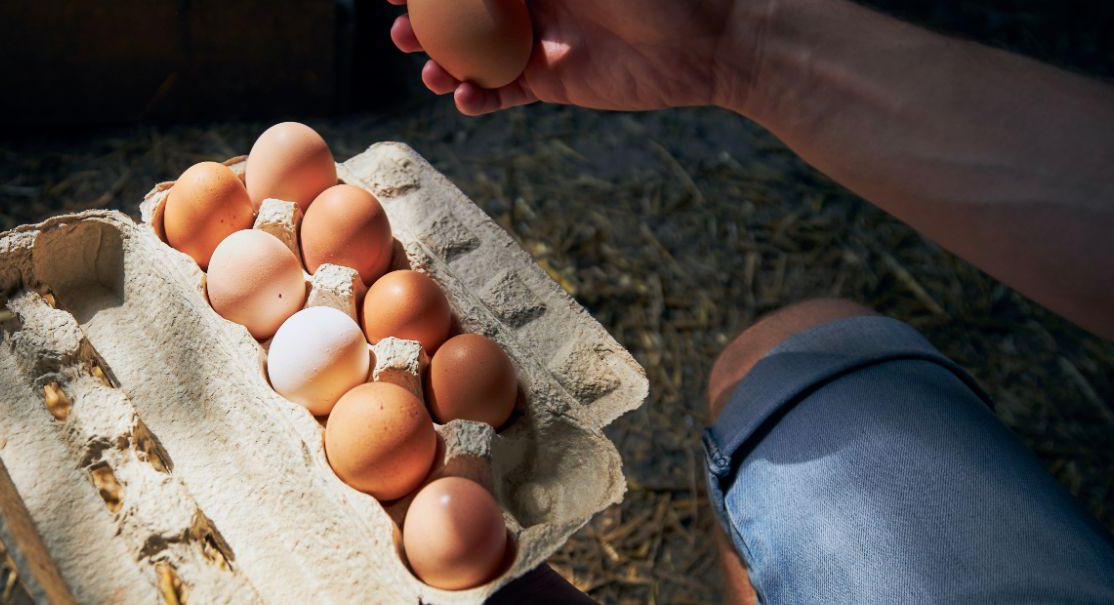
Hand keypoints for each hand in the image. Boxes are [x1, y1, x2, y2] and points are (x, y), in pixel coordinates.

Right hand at [388, 0, 738, 114]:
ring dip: (443, 61)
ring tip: (429, 71)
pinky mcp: (554, 79)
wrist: (712, 35)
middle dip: (425, 21)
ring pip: (472, 52)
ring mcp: (539, 37)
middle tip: (401, 33)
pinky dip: (478, 97)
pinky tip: (465, 97)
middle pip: (460, 10)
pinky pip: (503, 90)